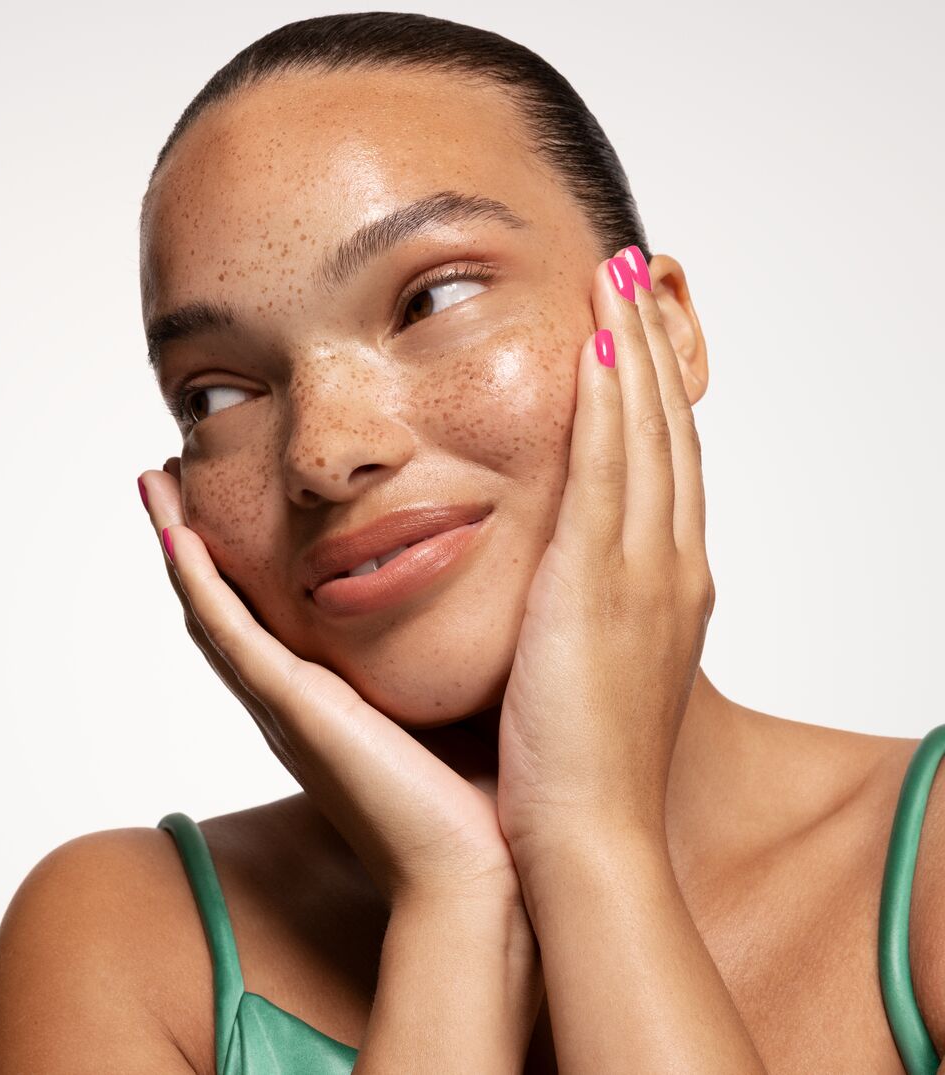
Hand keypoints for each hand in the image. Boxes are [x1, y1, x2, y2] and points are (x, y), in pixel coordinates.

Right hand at [139, 462, 530, 931]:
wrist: (478, 874)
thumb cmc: (480, 801)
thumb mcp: (457, 701)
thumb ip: (451, 652)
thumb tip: (490, 593)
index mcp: (324, 702)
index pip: (264, 616)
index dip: (234, 560)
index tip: (225, 498)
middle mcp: (289, 701)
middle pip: (219, 606)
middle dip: (188, 541)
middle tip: (166, 477)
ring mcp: (282, 705)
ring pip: (208, 609)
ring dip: (175, 544)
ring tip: (152, 483)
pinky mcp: (292, 709)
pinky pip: (227, 633)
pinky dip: (197, 582)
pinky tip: (176, 534)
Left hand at [495, 246, 714, 866]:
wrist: (582, 839)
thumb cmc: (570, 769)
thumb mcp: (585, 671)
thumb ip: (576, 616)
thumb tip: (549, 588)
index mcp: (664, 589)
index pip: (663, 467)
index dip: (654, 395)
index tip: (632, 334)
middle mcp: (670, 569)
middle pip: (668, 434)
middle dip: (654, 350)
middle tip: (638, 275)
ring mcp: (645, 574)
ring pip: (648, 437)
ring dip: (635, 351)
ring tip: (620, 278)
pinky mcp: (603, 586)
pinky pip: (610, 473)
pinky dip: (610, 406)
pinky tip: (597, 347)